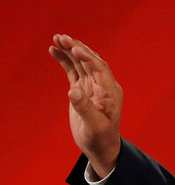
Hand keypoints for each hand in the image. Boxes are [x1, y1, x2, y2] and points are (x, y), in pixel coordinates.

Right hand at [49, 34, 122, 177]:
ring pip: (81, 63)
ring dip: (70, 50)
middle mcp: (103, 86)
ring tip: (56, 38)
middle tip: (61, 37)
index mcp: (111, 92)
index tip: (75, 49)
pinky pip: (73, 71)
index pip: (101, 69)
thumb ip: (84, 108)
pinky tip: (54, 50)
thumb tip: (72, 91)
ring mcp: (92, 86)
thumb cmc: (100, 138)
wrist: (100, 147)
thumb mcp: (94, 126)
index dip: (88, 57)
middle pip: (90, 61)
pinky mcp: (82, 89)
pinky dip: (65, 60)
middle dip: (77, 48)